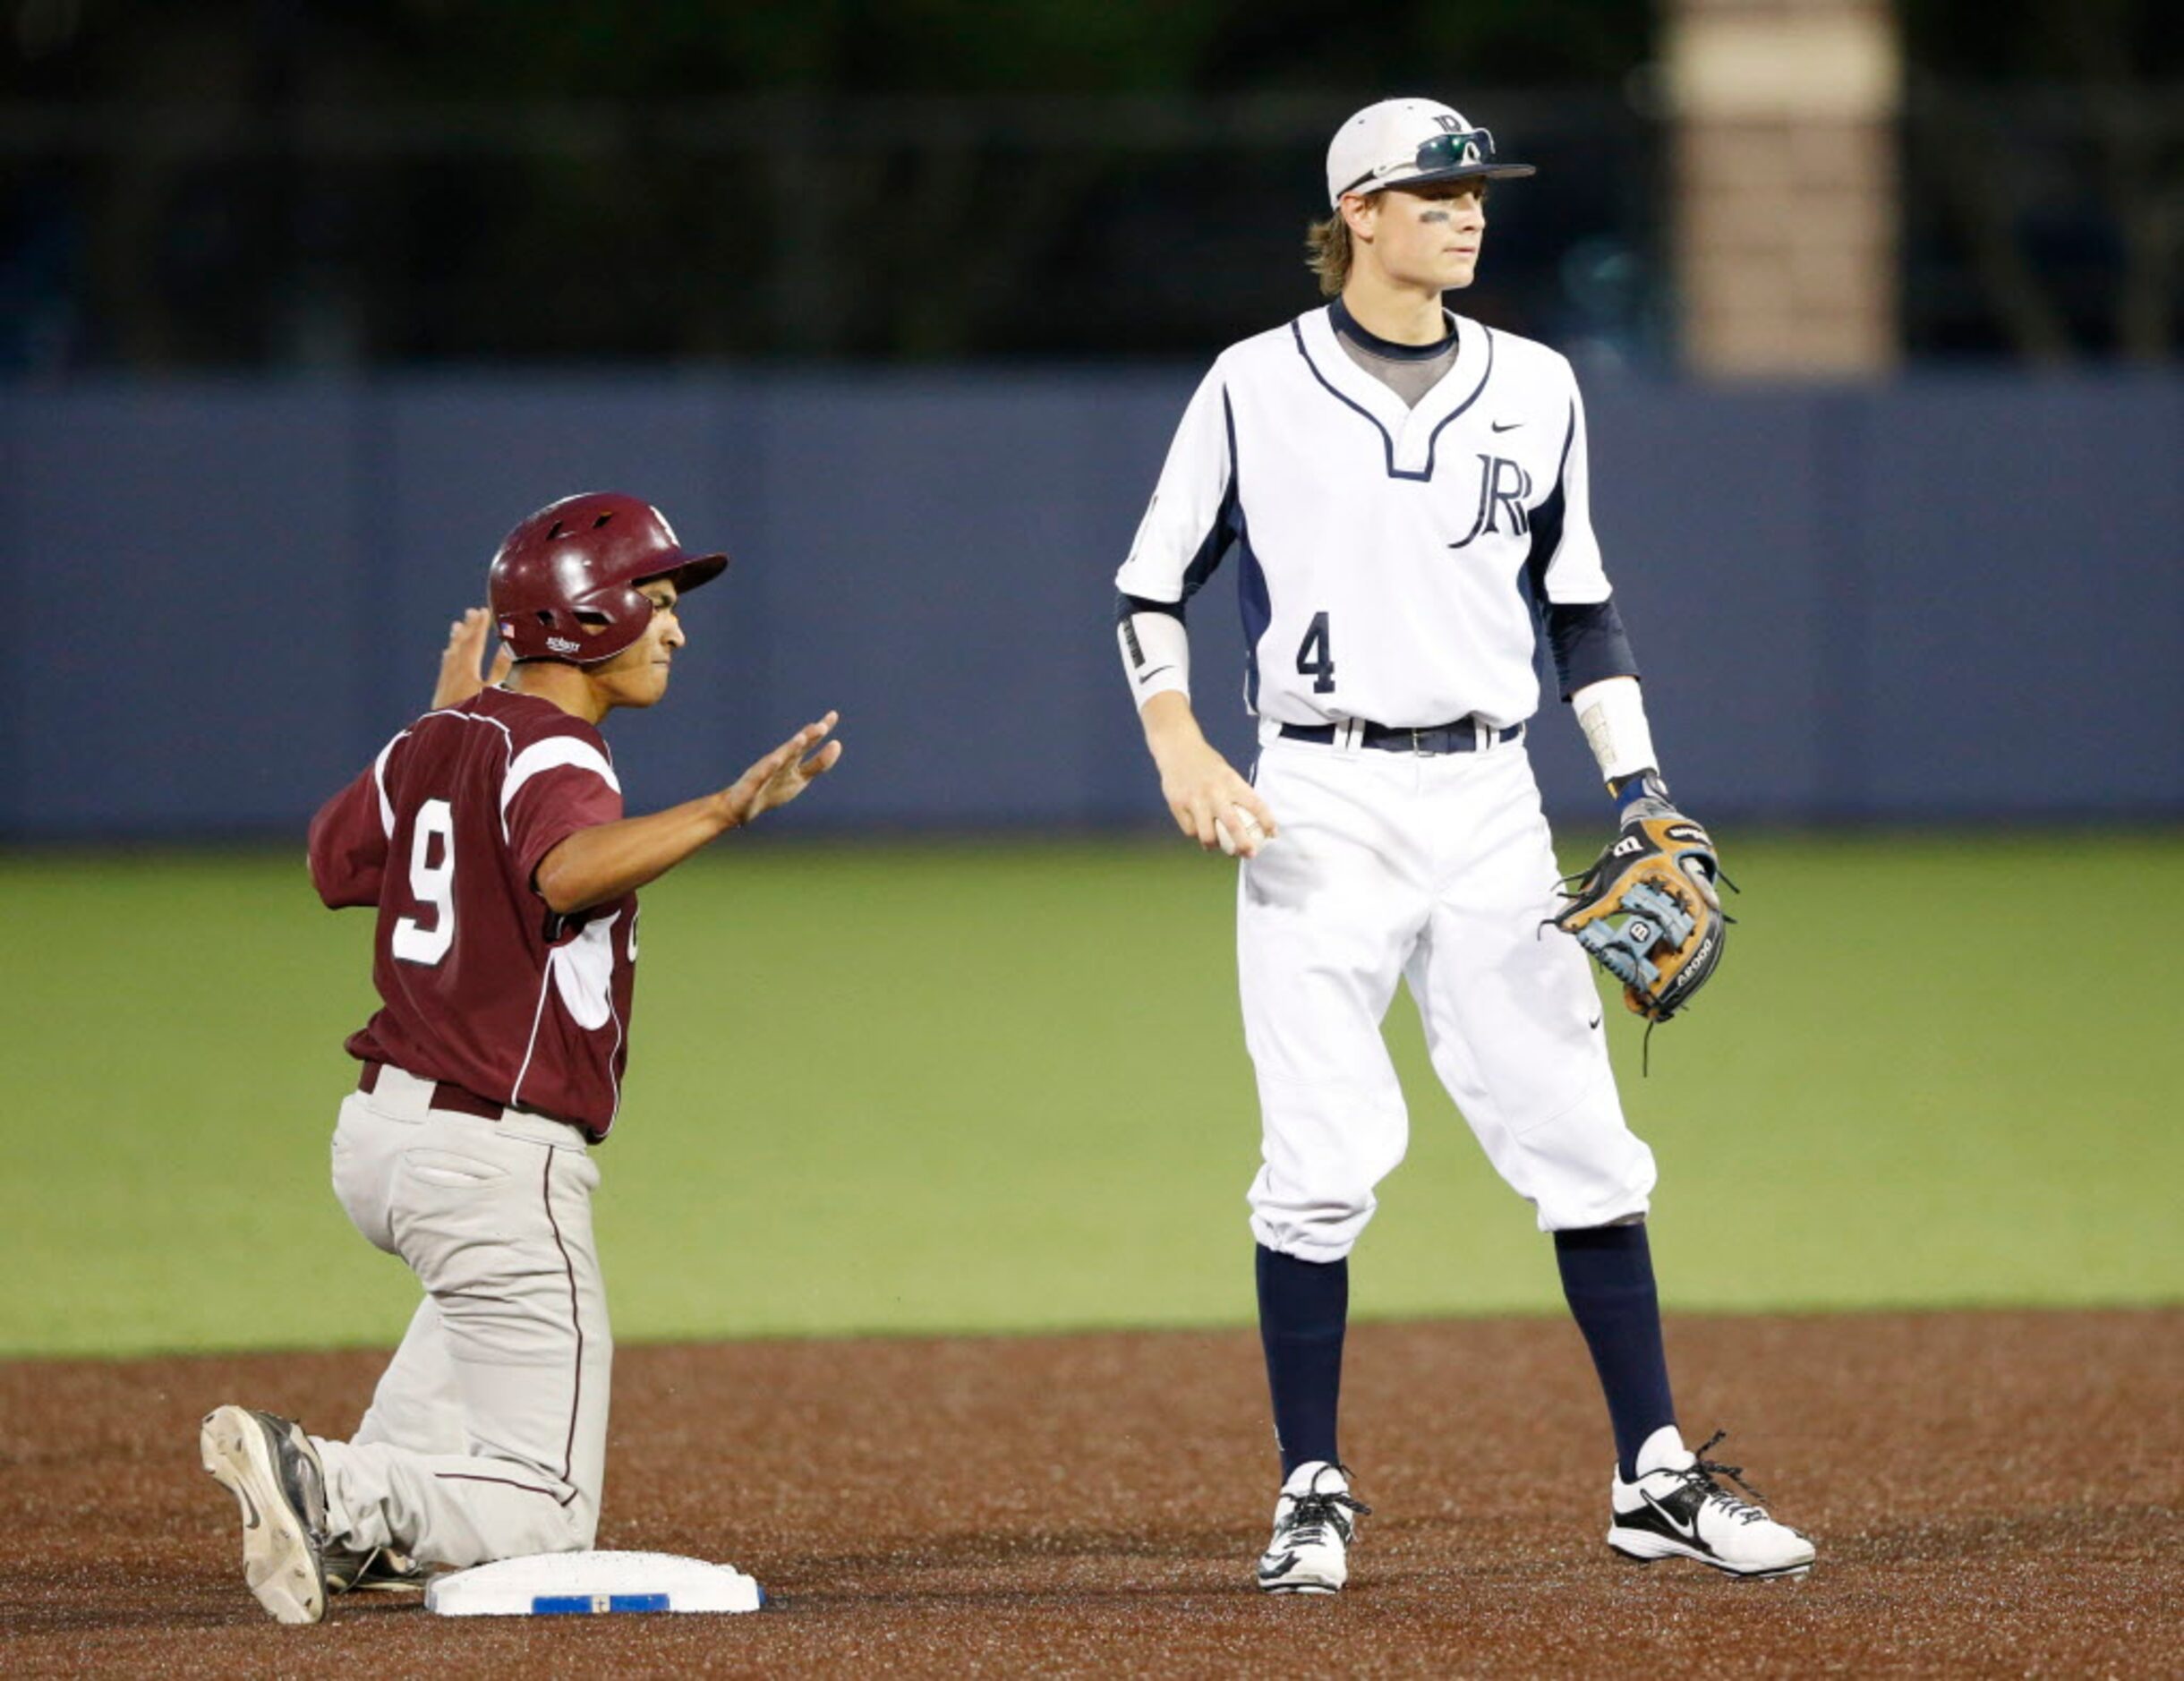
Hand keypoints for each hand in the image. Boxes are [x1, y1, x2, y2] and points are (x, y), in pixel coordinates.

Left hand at [432, 607, 511, 708]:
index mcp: (466, 670)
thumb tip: (506, 648)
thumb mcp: (493, 693)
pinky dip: (448, 657)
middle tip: (471, 612)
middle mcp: (453, 672)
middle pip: (460, 645)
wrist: (450, 739)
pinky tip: (448, 654)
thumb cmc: (476, 716)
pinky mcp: (442, 693)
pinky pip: (445, 667)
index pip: (474, 642)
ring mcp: (446, 682)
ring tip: (457, 626)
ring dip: (456, 639)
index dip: (480, 626)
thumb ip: (499, 670)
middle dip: (467, 628)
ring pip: (450, 655)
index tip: (484, 610)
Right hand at [722, 712, 842, 826]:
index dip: (819, 731)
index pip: (808, 743)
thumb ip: (818, 763)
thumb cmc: (772, 790)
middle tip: (821, 727)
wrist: (739, 807)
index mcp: (791, 762)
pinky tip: (776, 760)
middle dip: (808, 737)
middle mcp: (778, 762)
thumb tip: (837, 744)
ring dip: (790, 748)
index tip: (833, 715)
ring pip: (779, 758)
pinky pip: (761, 776)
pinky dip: (768, 768)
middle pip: (795, 747)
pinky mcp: (752, 784)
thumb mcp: (800, 778)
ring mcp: (764, 772)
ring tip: (801, 739)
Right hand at [1145, 705, 1276, 857]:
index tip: (1273, 834)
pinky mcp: (1178, 805)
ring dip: (1216, 846)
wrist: (1177, 748)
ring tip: (1219, 847)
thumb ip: (1237, 795)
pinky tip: (1200, 832)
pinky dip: (1197, 835)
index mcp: (1231, 781)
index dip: (1267, 822)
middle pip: (1233, 826)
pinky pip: (1191, 831)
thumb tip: (1253, 822)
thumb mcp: (1227, 774)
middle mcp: (1214, 792)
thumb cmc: (1207, 764)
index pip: (1255, 804)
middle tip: (1250, 854)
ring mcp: (1195, 800)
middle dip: (1244, 845)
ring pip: (1208, 836)